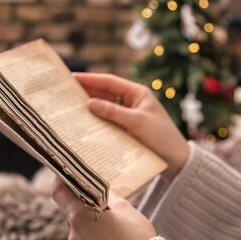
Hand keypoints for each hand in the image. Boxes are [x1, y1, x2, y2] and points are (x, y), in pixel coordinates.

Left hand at [52, 179, 156, 239]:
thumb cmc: (136, 235)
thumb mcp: (123, 207)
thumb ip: (106, 195)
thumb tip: (98, 188)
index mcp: (80, 216)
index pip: (59, 193)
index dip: (61, 181)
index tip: (67, 175)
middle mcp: (74, 233)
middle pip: (71, 210)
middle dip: (83, 202)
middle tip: (101, 199)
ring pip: (79, 226)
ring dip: (89, 220)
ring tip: (111, 221)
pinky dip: (93, 235)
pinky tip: (110, 237)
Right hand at [74, 72, 189, 179]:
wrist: (176, 161)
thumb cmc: (162, 138)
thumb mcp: (137, 122)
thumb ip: (113, 112)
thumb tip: (89, 103)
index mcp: (137, 93)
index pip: (109, 81)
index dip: (90, 79)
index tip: (71, 78)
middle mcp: (131, 102)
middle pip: (104, 93)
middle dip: (85, 92)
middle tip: (64, 93)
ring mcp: (127, 116)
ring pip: (104, 108)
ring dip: (89, 108)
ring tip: (68, 108)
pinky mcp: (125, 130)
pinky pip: (107, 122)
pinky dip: (95, 122)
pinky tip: (83, 124)